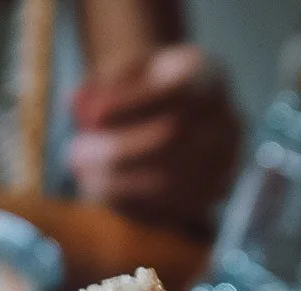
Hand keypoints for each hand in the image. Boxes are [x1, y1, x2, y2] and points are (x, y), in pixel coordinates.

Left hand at [67, 44, 241, 231]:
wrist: (172, 114)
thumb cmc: (141, 90)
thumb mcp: (125, 70)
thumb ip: (106, 84)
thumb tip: (79, 106)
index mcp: (208, 78)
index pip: (176, 91)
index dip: (132, 106)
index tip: (93, 116)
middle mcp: (226, 121)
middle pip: (172, 139)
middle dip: (118, 152)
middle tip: (75, 154)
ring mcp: (224, 164)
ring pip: (170, 182)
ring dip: (117, 184)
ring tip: (82, 175)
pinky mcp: (207, 198)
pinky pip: (168, 210)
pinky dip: (128, 205)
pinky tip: (100, 192)